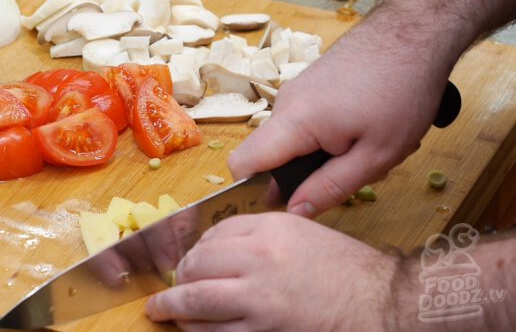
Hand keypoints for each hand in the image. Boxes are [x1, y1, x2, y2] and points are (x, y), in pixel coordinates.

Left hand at [145, 212, 398, 330]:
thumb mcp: (303, 234)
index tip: (188, 262)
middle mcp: (259, 259)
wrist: (385, 304)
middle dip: (178, 279)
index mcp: (269, 230)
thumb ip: (259, 236)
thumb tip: (218, 251)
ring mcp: (260, 299)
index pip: (212, 236)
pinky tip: (193, 331)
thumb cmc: (348, 271)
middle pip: (197, 265)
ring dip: (175, 308)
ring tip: (164, 312)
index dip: (195, 251)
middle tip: (170, 289)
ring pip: (197, 302)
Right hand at [227, 30, 450, 216]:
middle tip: (353, 174)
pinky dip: (330, 135)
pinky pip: (306, 122)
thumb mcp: (376, 155)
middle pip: (271, 155)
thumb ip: (330, 187)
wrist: (414, 31)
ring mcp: (297, 91)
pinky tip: (367, 128)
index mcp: (294, 123)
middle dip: (304, 175)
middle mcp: (286, 104)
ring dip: (323, 155)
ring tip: (368, 147)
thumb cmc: (402, 92)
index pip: (242, 163)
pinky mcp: (311, 85)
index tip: (287, 203)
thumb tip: (294, 212)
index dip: (252, 190)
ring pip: (294, 140)